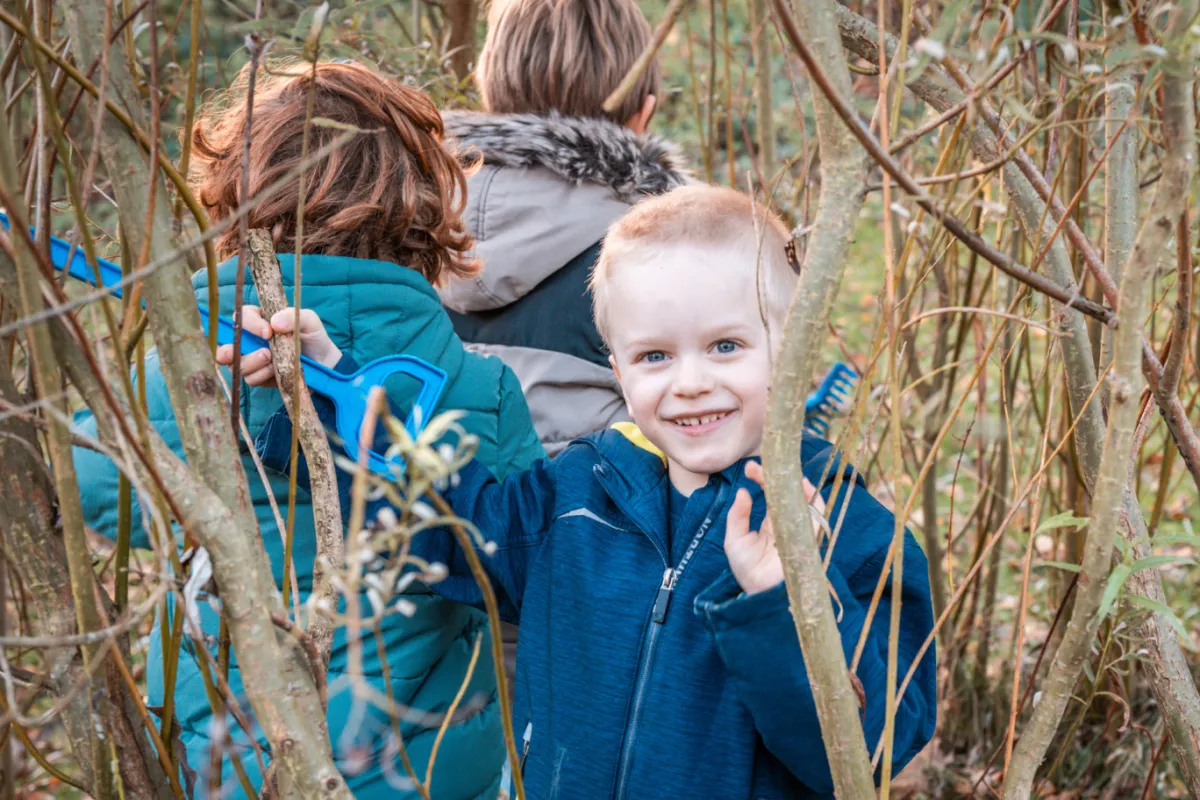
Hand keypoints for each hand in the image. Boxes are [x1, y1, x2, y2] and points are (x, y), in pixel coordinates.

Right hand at [215, 306, 341, 387]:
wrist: (325, 363)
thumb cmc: (313, 337)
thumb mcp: (309, 321)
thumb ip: (293, 316)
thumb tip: (274, 322)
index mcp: (259, 319)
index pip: (241, 317)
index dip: (249, 324)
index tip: (268, 332)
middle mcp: (250, 339)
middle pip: (226, 345)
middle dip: (228, 351)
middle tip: (239, 353)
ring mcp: (252, 359)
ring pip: (237, 364)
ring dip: (252, 363)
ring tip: (271, 359)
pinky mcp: (259, 377)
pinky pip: (250, 379)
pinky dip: (262, 375)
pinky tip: (275, 371)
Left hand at [724, 461, 824, 595]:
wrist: (762, 593)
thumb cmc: (748, 571)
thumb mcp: (735, 541)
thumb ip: (737, 517)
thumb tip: (743, 492)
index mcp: (771, 523)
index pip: (769, 495)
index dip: (761, 479)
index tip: (749, 468)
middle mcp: (788, 523)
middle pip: (786, 492)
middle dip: (775, 476)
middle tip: (758, 467)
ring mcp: (800, 528)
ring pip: (804, 499)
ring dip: (795, 482)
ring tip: (782, 470)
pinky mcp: (811, 535)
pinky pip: (816, 513)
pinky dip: (812, 498)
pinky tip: (801, 485)